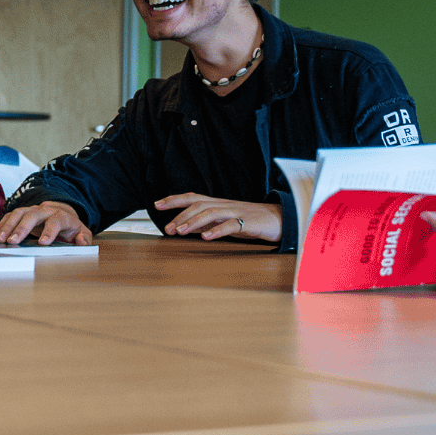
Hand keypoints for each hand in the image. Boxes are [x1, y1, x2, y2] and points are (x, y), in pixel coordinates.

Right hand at [0, 201, 91, 245]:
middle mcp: (45, 210)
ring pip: (18, 214)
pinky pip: (10, 216)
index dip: (49, 231)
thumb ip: (84, 238)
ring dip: (7, 226)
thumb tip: (82, 242)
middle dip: (22, 228)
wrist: (61, 215)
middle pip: (32, 215)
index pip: (55, 220)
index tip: (42, 243)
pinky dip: (2, 225)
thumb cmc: (70, 228)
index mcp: (61, 216)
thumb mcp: (81, 232)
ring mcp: (32, 210)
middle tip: (13, 242)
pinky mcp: (22, 214)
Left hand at [153, 194, 279, 241]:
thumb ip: (207, 222)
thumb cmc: (250, 220)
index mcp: (218, 203)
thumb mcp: (225, 220)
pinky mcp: (247, 222)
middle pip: (199, 204)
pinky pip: (231, 225)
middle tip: (167, 228)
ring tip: (181, 231)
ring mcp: (236, 212)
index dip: (174, 199)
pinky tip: (206, 237)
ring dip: (194, 222)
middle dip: (180, 215)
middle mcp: (224, 204)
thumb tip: (186, 226)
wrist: (279, 219)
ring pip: (211, 212)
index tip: (156, 205)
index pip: (192, 197)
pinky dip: (217, 230)